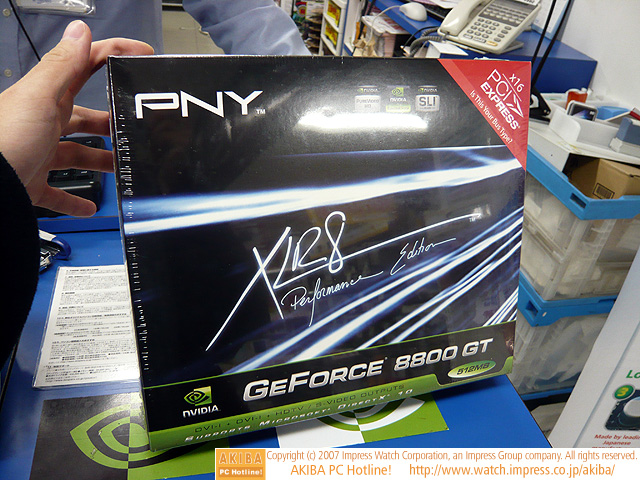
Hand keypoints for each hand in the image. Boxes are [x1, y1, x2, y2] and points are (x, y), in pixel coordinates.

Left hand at [0, 20, 152, 216]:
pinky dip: (75, 201)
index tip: (143, 55)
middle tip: (134, 127)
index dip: (114, 54)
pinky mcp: (31, 183)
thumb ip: (63, 66)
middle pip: (85, 118)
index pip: (85, 66)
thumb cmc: (6, 140)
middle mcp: (42, 123)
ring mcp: (37, 153)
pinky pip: (58, 193)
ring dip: (101, 163)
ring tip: (121, 169)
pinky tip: (90, 207)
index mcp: (47, 98)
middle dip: (110, 122)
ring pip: (77, 156)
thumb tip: (81, 32)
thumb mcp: (40, 98)